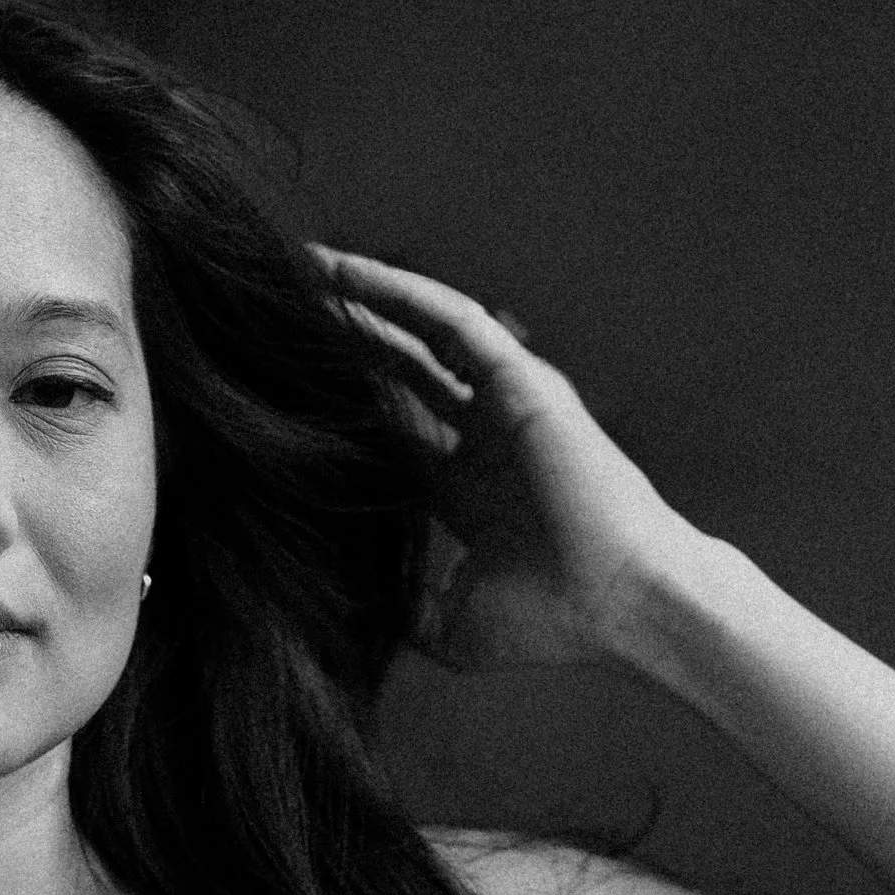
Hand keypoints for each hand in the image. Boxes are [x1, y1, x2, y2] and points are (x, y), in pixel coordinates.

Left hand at [314, 245, 698, 675]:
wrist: (619, 605)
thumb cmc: (552, 622)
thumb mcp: (450, 625)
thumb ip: (399, 607)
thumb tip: (341, 616)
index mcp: (465, 490)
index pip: (389, 431)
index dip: (338, 407)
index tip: (275, 389)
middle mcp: (482, 437)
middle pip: (399, 371)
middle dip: (343, 340)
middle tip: (275, 310)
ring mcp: (503, 403)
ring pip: (421, 332)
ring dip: (364, 299)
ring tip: (303, 269)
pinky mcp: (521, 379)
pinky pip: (453, 319)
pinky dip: (401, 292)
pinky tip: (349, 273)